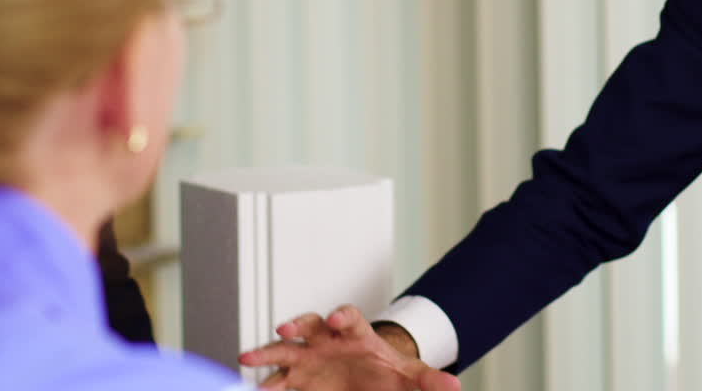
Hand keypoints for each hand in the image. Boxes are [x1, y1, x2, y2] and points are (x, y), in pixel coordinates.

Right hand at [238, 304, 460, 390]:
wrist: (373, 378)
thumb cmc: (388, 369)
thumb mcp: (411, 375)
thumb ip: (429, 381)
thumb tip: (454, 386)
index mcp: (355, 333)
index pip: (348, 317)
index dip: (341, 316)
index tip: (336, 320)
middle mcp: (327, 340)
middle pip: (308, 325)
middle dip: (295, 325)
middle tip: (284, 327)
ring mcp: (308, 358)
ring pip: (283, 350)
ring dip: (266, 354)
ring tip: (246, 360)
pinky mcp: (297, 378)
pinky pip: (278, 379)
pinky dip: (266, 383)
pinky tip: (255, 389)